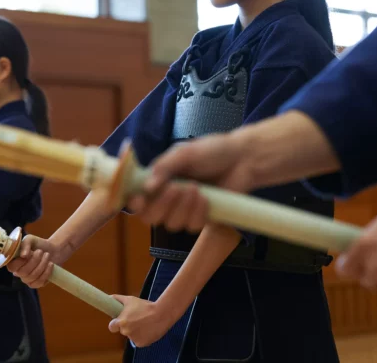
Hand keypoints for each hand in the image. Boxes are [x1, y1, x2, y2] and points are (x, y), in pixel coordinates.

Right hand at [7, 235, 66, 287]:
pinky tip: (50, 264)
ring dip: (42, 264)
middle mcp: (19, 272)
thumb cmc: (39, 244)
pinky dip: (47, 272)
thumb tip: (23, 255)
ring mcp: (28, 279)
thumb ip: (25, 244)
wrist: (53, 250)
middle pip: (23, 272)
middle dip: (34, 260)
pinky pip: (39, 282)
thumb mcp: (30, 239)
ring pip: (32, 277)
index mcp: (14, 262)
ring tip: (47, 255)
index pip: (12, 267)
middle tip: (40, 251)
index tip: (29, 253)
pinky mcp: (37, 283)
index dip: (20, 262)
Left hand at [108, 295, 174, 346]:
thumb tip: (109, 297)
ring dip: (136, 331)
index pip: (112, 327)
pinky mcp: (141, 344)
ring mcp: (133, 339)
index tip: (119, 321)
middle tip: (138, 319)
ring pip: (132, 335)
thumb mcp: (131, 300)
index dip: (115, 324)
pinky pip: (139, 340)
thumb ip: (118, 299)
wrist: (162, 314)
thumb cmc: (146, 306)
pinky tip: (149, 329)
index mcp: (122, 322)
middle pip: (124, 330)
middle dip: (129, 326)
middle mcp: (126, 332)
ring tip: (145, 322)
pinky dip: (143, 336)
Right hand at [127, 133, 249, 232]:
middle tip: (176, 188)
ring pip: (171, 224)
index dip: (134, 203)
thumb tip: (148, 187)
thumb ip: (165, 167)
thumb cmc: (212, 151)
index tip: (140, 200)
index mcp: (157, 179)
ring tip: (197, 188)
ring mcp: (183, 210)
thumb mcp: (185, 153)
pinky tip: (206, 198)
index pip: (136, 199)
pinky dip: (198, 213)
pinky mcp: (200, 218)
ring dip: (183, 207)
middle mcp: (166, 197)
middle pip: (150, 217)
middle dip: (162, 205)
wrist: (242, 159)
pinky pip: (191, 226)